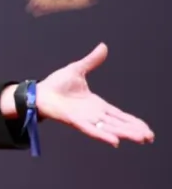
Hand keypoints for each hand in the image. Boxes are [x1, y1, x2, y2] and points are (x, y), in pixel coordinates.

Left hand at [36, 43, 154, 146]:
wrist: (39, 92)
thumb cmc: (56, 84)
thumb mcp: (77, 69)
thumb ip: (92, 60)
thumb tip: (103, 46)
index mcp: (97, 105)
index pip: (119, 115)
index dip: (133, 121)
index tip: (146, 128)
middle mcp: (93, 114)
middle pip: (118, 124)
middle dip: (134, 130)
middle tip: (149, 137)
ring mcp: (85, 119)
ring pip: (109, 129)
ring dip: (125, 133)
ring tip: (141, 138)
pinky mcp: (75, 121)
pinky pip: (92, 130)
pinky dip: (103, 135)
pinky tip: (115, 141)